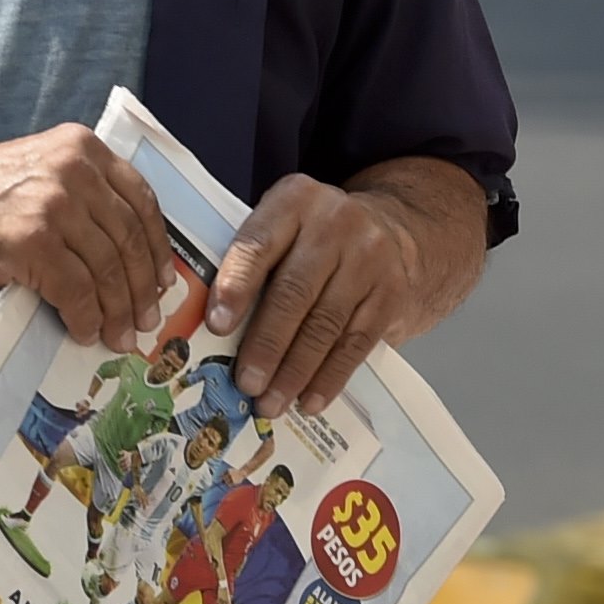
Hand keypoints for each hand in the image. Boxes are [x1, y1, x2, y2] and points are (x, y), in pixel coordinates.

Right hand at [0, 128, 168, 349]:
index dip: (157, 246)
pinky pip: (76, 291)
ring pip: (107, 269)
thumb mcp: (38, 171)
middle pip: (128, 238)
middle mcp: (73, 170)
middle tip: (146, 319)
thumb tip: (127, 255)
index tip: (163, 278)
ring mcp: (54, 205)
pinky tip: (84, 330)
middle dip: (142, 288)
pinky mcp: (33, 243)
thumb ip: (82, 195)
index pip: (140, 200)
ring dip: (117, 311)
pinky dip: (85, 317)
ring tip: (119, 335)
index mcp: (81, 147)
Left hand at [206, 174, 429, 418]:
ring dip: (295, 371)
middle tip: (246, 382)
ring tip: (271, 402)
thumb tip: (212, 329)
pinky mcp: (391, 293)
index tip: (216, 325)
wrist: (392, 229)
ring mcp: (369, 258)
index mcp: (294, 201)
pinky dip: (330, 376)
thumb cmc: (316, 237)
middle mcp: (334, 223)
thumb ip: (252, 263)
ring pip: (326, 323)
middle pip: (294, 291)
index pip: (259, 243)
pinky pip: (356, 342)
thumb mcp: (284, 227)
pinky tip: (310, 399)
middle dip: (267, 344)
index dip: (236, 286)